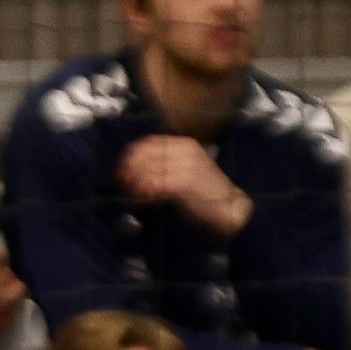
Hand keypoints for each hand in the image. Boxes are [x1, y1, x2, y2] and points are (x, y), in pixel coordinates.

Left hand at [117, 136, 251, 237]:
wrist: (230, 207)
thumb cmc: (206, 192)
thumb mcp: (187, 170)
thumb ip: (166, 164)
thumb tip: (135, 168)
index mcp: (186, 145)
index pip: (150, 142)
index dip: (131, 153)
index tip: (120, 166)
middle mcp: (186, 151)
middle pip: (146, 154)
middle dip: (129, 167)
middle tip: (120, 180)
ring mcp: (186, 165)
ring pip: (149, 169)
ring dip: (135, 181)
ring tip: (130, 192)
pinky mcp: (184, 182)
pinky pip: (156, 184)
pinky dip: (146, 191)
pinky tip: (143, 198)